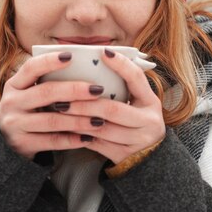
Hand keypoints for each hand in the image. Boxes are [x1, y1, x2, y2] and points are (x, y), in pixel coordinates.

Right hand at [0, 51, 108, 159]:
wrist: (6, 145)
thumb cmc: (28, 111)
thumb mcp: (29, 94)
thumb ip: (47, 82)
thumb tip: (85, 69)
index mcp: (14, 84)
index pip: (31, 67)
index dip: (50, 61)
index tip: (71, 56)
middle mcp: (11, 102)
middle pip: (46, 92)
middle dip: (74, 90)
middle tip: (98, 89)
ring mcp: (15, 124)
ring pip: (52, 120)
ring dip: (79, 119)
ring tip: (99, 118)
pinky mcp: (22, 144)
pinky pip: (52, 141)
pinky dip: (72, 140)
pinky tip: (89, 137)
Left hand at [57, 49, 165, 164]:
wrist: (150, 159)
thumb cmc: (137, 121)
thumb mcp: (138, 103)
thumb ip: (124, 87)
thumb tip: (99, 59)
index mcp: (151, 102)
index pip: (136, 78)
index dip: (121, 64)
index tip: (103, 52)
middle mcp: (149, 121)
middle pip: (112, 109)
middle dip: (84, 103)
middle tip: (63, 97)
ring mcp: (139, 141)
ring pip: (102, 129)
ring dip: (78, 120)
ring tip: (60, 111)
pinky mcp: (125, 157)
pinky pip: (98, 145)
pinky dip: (81, 136)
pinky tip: (67, 128)